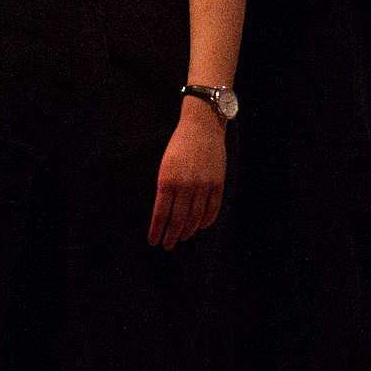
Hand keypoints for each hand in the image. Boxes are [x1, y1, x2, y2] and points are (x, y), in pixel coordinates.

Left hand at [148, 101, 227, 247]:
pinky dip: (206, 220)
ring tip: (182, 237)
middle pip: (178, 220)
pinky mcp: (217, 183)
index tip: (153, 241)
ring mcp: (203, 185)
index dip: (157, 231)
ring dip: (188, 231)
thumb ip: (165, 189)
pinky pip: (212, 208)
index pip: (161, 214)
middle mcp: (186, 185)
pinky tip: (200, 226)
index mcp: (167, 180)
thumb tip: (164, 214)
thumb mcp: (165, 166)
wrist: (202, 126)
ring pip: (195, 217)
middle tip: (167, 245)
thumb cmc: (179, 145)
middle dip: (171, 236)